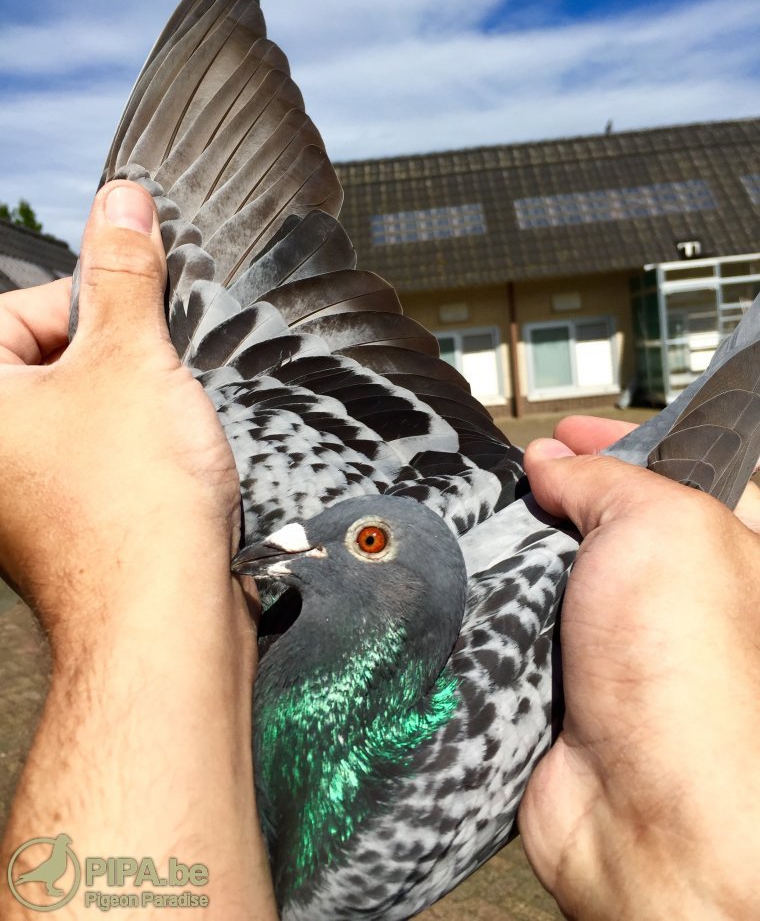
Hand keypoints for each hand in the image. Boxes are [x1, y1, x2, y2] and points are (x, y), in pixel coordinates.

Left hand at [0, 182, 275, 918]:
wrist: (163, 619)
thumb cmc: (131, 505)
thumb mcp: (132, 356)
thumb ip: (124, 271)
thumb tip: (121, 202)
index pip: (25, 307)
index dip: (97, 307)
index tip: (143, 323)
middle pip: (57, 359)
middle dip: (121, 360)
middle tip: (155, 390)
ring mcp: (22, 492)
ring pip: (88, 411)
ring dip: (136, 408)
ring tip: (163, 440)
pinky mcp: (64, 524)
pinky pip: (102, 459)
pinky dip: (137, 454)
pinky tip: (167, 473)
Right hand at [519, 417, 759, 919]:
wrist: (645, 810)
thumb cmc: (690, 674)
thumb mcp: (660, 526)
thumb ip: (607, 479)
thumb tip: (556, 463)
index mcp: (727, 550)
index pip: (678, 470)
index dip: (625, 440)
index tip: (573, 429)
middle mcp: (674, 597)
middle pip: (607, 520)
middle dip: (561, 492)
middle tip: (523, 472)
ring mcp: (617, 643)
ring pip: (555, 572)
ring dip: (520, 550)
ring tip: (490, 528)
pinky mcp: (565, 684)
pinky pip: (518, 626)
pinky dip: (494, 605)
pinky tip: (475, 588)